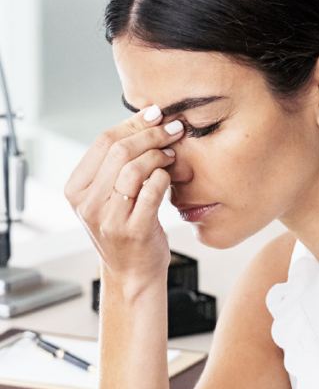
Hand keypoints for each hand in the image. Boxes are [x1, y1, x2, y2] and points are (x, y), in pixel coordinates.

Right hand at [65, 105, 184, 293]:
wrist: (132, 273)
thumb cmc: (124, 230)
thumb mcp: (106, 197)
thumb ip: (115, 164)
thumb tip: (143, 119)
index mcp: (76, 190)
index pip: (103, 142)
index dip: (132, 123)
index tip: (154, 115)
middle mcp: (87, 204)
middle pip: (119, 151)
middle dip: (150, 134)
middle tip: (172, 130)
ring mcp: (109, 219)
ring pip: (135, 168)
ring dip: (159, 155)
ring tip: (172, 154)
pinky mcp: (133, 230)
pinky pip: (152, 191)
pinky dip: (165, 178)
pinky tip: (171, 176)